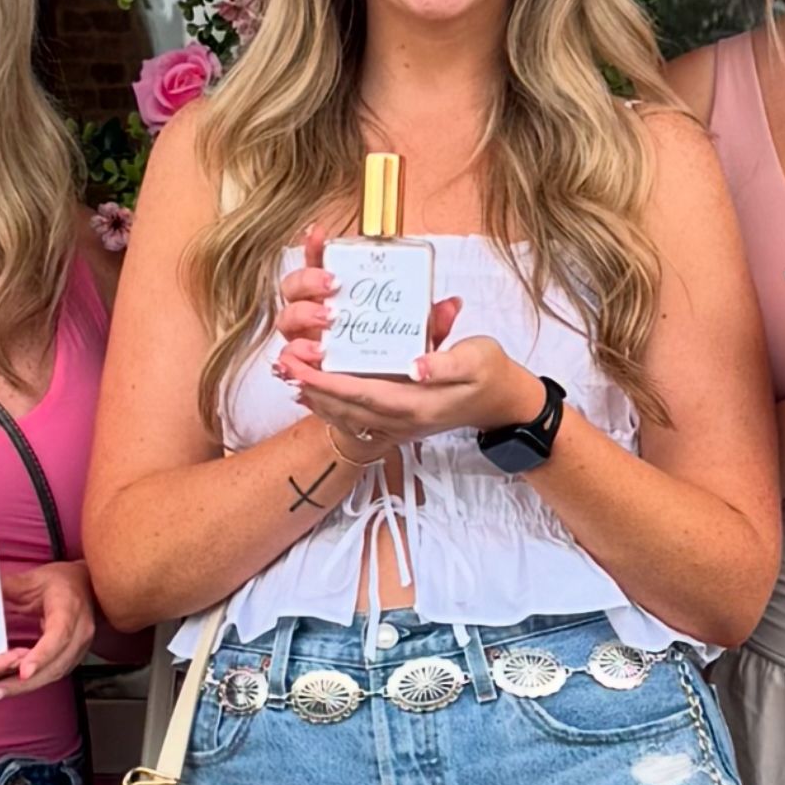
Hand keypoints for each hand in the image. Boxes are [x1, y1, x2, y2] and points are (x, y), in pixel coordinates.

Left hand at [0, 557, 103, 693]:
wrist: (87, 587)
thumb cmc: (62, 581)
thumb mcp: (33, 578)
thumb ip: (7, 586)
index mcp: (70, 608)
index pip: (58, 636)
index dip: (41, 656)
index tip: (23, 671)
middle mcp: (79, 633)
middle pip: (54, 665)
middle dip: (22, 683)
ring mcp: (78, 649)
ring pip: (51, 675)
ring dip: (21, 688)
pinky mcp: (71, 659)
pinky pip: (50, 675)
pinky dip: (27, 685)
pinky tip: (3, 688)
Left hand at [274, 264, 532, 453]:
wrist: (503, 402)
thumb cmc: (490, 372)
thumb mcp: (476, 358)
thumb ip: (445, 361)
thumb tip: (415, 365)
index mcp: (416, 404)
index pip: (360, 392)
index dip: (326, 381)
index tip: (298, 365)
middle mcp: (401, 421)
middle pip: (345, 408)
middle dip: (310, 388)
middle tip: (282, 366)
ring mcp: (399, 426)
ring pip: (346, 416)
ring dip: (315, 399)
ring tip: (288, 378)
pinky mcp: (398, 424)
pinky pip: (355, 420)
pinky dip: (330, 407)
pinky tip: (313, 394)